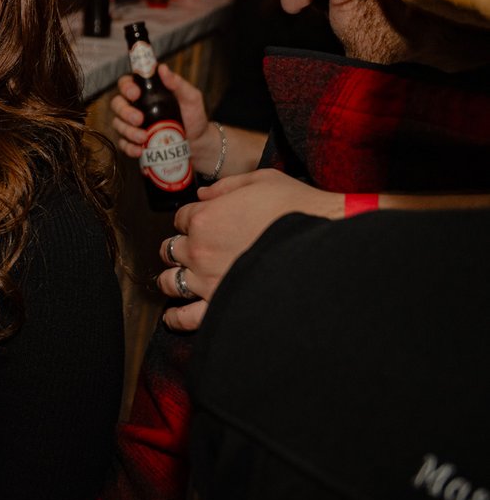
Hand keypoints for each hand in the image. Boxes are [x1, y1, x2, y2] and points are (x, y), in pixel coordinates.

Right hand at [109, 64, 213, 163]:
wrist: (198, 142)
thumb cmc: (193, 116)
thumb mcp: (191, 97)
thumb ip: (178, 83)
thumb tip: (162, 68)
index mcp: (146, 91)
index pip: (126, 83)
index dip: (126, 87)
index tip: (135, 94)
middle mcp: (135, 106)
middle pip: (117, 104)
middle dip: (124, 112)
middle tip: (139, 119)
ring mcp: (132, 124)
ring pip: (118, 124)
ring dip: (127, 131)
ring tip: (143, 137)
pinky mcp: (133, 141)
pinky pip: (123, 143)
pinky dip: (128, 147)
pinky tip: (139, 150)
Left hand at [153, 170, 339, 329]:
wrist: (328, 247)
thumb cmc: (299, 211)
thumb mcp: (263, 181)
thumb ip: (226, 186)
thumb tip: (202, 194)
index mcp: (205, 218)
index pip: (181, 218)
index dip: (193, 219)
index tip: (204, 223)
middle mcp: (200, 250)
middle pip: (172, 249)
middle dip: (182, 247)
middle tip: (198, 249)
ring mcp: (207, 281)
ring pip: (170, 281)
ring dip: (174, 277)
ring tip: (182, 278)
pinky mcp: (220, 306)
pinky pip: (185, 317)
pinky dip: (175, 318)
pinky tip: (173, 315)